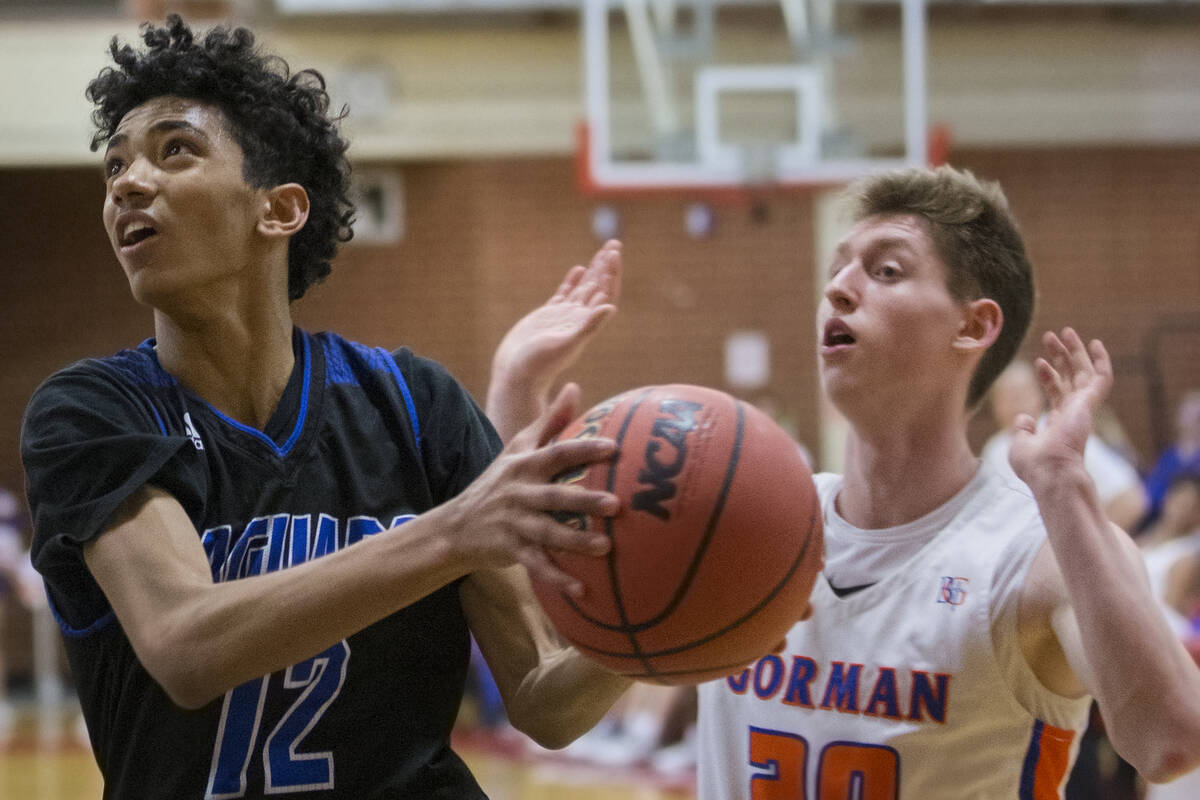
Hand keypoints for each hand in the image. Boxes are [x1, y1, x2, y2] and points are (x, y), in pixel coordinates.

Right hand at [443, 382, 619, 595]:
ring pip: (548, 533)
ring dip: (576, 541)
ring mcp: (514, 524)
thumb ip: (548, 421)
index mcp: (524, 467)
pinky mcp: (511, 550)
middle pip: (555, 496)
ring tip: (606, 547)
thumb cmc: (497, 483)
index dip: (583, 449)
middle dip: (584, 500)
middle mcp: (520, 493)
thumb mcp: (517, 449)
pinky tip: (583, 590)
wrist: (455, 526)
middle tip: (617, 504)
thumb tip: (575, 387)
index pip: (556, 454)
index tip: (614, 448)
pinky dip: (558, 578)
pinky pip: (537, 566)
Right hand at [488, 241, 621, 423]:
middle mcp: (578, 319)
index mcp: (585, 323)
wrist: (517, 374)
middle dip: (606, 265)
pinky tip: (578, 269)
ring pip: (583, 288)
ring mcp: (563, 317)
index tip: (614, 252)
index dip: (611, 273)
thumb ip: (589, 326)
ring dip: (594, 270)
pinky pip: (565, 294)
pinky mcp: (549, 317)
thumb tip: (610, 308)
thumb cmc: (539, 364)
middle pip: (598, 286)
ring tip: (603, 250)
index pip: (604, 293)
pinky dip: (573, 281)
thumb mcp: (566, 344)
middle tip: (614, 242)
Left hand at [1008, 328, 1111, 490]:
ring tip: (1064, 331)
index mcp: (1060, 423)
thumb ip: (1023, 430)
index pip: (1057, 394)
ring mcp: (1083, 408)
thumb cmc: (1035, 465)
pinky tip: (1094, 343)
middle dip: (1062, 357)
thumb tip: (1024, 418)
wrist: (1051, 471)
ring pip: (1083, 372)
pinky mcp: (1090, 404)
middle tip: (1051, 337)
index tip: (1038, 361)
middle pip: (1071, 378)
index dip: (1048, 376)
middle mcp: (1074, 414)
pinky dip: (1100, 360)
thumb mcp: (1020, 445)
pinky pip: (1101, 378)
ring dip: (1074, 351)